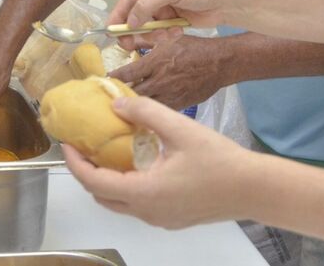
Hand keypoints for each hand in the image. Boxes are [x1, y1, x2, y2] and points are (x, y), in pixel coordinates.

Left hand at [64, 96, 255, 228]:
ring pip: (119, 203)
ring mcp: (160, 219)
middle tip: (84, 146)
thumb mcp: (179, 128)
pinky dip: (126, 185)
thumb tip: (115, 103)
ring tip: (106, 150)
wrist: (256, 190)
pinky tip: (136, 162)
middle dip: (87, 171)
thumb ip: (144, 113)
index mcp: (144, 194)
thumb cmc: (220, 161)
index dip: (75, 162)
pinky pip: (138, 204)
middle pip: (101, 196)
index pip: (93, 182)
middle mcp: (147, 212)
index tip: (67, 143)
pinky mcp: (172, 218)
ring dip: (107, 179)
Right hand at [107, 0, 234, 31]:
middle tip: (130, 46)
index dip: (118, 16)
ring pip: (147, 28)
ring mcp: (164, 10)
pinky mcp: (173, 23)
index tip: (111, 32)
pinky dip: (167, 36)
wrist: (229, 2)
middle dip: (134, 31)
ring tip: (168, 34)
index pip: (127, 0)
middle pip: (134, 17)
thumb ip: (147, 4)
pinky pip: (161, 34)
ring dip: (154, 35)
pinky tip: (179, 31)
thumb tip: (129, 22)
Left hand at [108, 33, 229, 109]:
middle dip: (121, 96)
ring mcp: (171, 95)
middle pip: (134, 94)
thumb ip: (148, 42)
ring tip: (123, 108)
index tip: (103, 81)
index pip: (128, 73)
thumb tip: (129, 43)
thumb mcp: (169, 39)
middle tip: (109, 97)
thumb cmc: (194, 48)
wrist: (220, 63)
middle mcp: (161, 81)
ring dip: (135, 106)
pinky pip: (161, 111)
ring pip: (146, 106)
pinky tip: (144, 115)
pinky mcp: (181, 105)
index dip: (114, 79)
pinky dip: (151, 114)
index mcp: (156, 63)